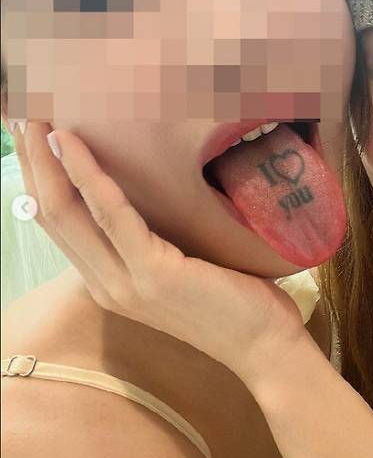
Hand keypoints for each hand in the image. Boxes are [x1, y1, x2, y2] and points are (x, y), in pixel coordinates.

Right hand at [11, 121, 307, 386]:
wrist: (263, 345)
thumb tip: (147, 198)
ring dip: (47, 159)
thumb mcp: (179, 270)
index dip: (40, 178)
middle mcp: (106, 284)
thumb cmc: (231, 301)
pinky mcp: (153, 273)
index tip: (31, 137)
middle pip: (51, 214)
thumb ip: (150, 243)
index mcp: (109, 282)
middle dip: (32, 161)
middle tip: (20, 112)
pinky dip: (89, 174)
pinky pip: (112, 215)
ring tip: (35, 115)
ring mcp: (125, 282)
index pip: (59, 225)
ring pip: (67, 212)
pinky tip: (73, 141)